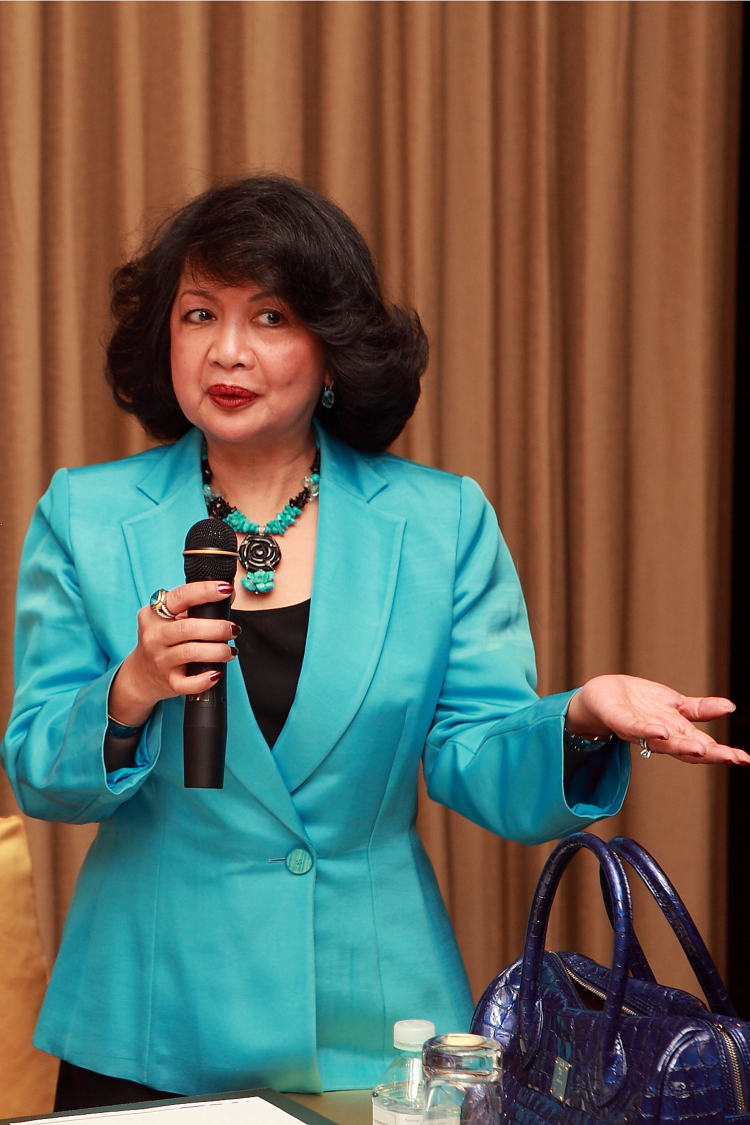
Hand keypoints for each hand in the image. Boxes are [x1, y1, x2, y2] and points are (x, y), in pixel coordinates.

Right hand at [108, 582, 237, 727]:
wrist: (140, 675)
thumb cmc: (162, 641)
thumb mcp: (171, 619)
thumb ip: (196, 606)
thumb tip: (229, 592)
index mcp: (153, 614)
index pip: (180, 597)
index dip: (205, 591)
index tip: (226, 590)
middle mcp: (153, 636)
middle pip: (188, 628)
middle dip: (217, 628)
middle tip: (233, 630)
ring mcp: (160, 660)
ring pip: (191, 652)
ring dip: (218, 651)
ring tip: (230, 650)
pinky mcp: (168, 681)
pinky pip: (187, 683)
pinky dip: (204, 679)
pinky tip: (216, 673)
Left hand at [565, 674, 749, 764]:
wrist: (599, 696)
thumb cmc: (636, 702)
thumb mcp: (673, 703)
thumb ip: (698, 709)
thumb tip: (730, 707)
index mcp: (675, 731)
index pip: (702, 744)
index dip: (723, 752)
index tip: (744, 759)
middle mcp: (659, 735)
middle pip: (686, 748)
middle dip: (709, 754)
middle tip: (732, 758)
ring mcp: (639, 730)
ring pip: (662, 742)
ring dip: (681, 746)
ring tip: (701, 749)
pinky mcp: (618, 720)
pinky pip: (633, 727)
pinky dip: (647, 730)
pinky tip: (661, 731)